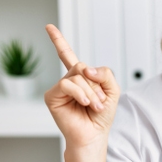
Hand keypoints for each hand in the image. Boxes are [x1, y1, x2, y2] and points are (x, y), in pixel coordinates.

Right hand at [44, 24, 119, 148]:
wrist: (93, 135)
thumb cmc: (101, 115)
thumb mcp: (113, 90)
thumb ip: (105, 73)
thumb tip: (86, 69)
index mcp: (80, 77)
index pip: (68, 56)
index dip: (58, 41)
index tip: (48, 27)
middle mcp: (68, 81)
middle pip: (83, 67)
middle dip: (96, 85)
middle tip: (99, 102)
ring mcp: (59, 88)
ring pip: (77, 75)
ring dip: (91, 92)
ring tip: (94, 106)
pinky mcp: (51, 96)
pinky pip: (67, 84)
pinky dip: (80, 93)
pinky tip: (84, 103)